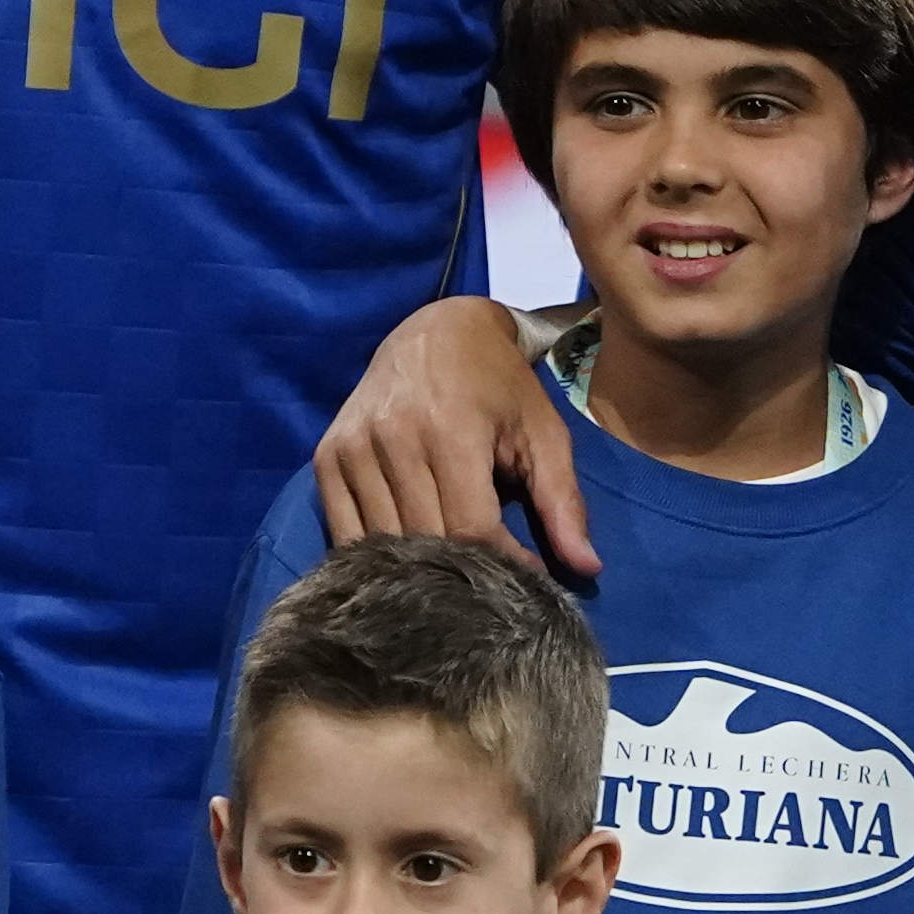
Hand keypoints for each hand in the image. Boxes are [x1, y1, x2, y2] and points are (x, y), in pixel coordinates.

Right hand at [317, 296, 596, 574]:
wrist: (433, 332)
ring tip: (449, 573)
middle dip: (462, 572)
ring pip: (383, 544)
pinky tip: (405, 560)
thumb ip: (562, 500)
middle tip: (488, 582)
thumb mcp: (543, 433)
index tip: (524, 578)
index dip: (501, 565)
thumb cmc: (499, 385)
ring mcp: (353, 449)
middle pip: (426, 541)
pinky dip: (375, 557)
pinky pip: (345, 533)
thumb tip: (586, 567)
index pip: (471, 528)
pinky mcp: (327, 458)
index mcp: (451, 429)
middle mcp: (393, 438)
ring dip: (418, 570)